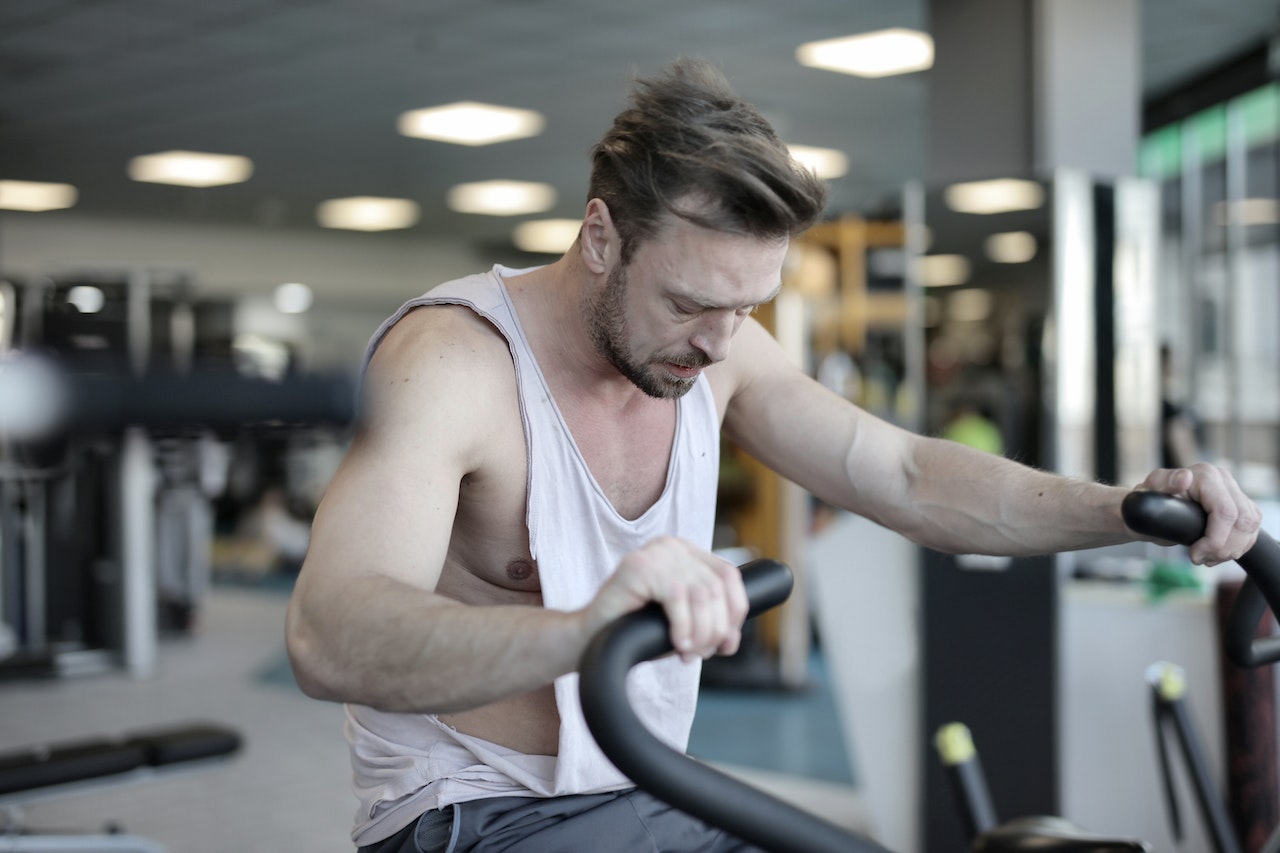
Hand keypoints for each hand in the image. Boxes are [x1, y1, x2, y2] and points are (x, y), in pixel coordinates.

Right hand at [586, 537, 749, 661]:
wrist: (591, 638)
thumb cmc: (635, 629)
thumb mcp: (682, 621)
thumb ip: (708, 619)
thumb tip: (732, 638)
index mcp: (685, 553)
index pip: (728, 576)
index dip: (735, 612)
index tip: (726, 643)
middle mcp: (671, 546)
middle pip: (716, 587)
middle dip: (716, 628)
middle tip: (702, 653)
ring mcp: (654, 552)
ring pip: (701, 593)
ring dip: (701, 631)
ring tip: (688, 652)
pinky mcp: (637, 566)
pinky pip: (678, 596)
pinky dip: (683, 626)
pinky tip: (677, 644)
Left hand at [1137, 463, 1261, 564]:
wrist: (1149, 509)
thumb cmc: (1148, 501)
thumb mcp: (1150, 492)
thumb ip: (1165, 483)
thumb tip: (1184, 478)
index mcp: (1206, 475)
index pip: (1226, 513)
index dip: (1215, 540)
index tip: (1195, 555)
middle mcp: (1224, 480)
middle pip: (1243, 522)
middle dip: (1224, 548)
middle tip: (1200, 559)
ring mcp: (1234, 492)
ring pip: (1250, 527)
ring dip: (1232, 550)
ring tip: (1207, 557)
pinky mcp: (1240, 506)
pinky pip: (1251, 530)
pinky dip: (1238, 547)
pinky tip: (1218, 553)